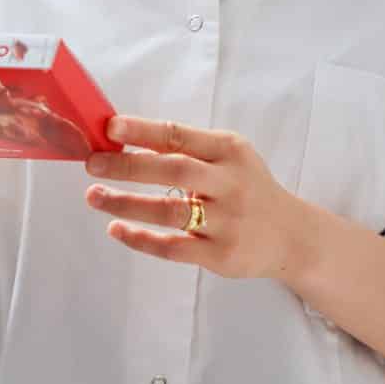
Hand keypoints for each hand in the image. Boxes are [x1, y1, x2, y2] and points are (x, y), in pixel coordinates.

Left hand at [85, 115, 312, 281]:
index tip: (109, 128)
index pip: (180, 136)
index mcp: (230, 151)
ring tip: (94, 197)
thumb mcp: (229, 158)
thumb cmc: (248, 188)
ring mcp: (227, 222)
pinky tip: (116, 229)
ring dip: (125, 203)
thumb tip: (125, 138)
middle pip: (173, 170)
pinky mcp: (221, 255)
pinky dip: (140, 239)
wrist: (291, 236)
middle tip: (92, 164)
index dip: (143, 131)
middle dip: (127, 166)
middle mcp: (230, 184)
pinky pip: (172, 248)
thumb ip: (188, 148)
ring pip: (168, 211)